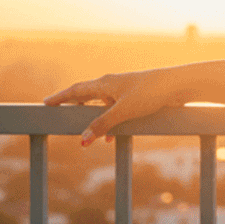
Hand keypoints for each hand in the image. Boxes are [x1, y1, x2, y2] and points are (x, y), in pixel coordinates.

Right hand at [44, 71, 176, 145]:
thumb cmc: (150, 93)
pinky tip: (112, 137)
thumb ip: (102, 125)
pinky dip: (110, 122)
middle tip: (59, 111)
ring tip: (85, 133)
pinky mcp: (136, 98)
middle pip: (86, 95)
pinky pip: (116, 110)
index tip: (46, 103)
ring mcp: (124, 90)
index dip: (60, 97)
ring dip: (93, 119)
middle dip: (73, 106)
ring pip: (102, 105)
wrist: (178, 84)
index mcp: (105, 84)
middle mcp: (112, 85)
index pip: (76, 90)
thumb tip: (82, 139)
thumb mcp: (123, 111)